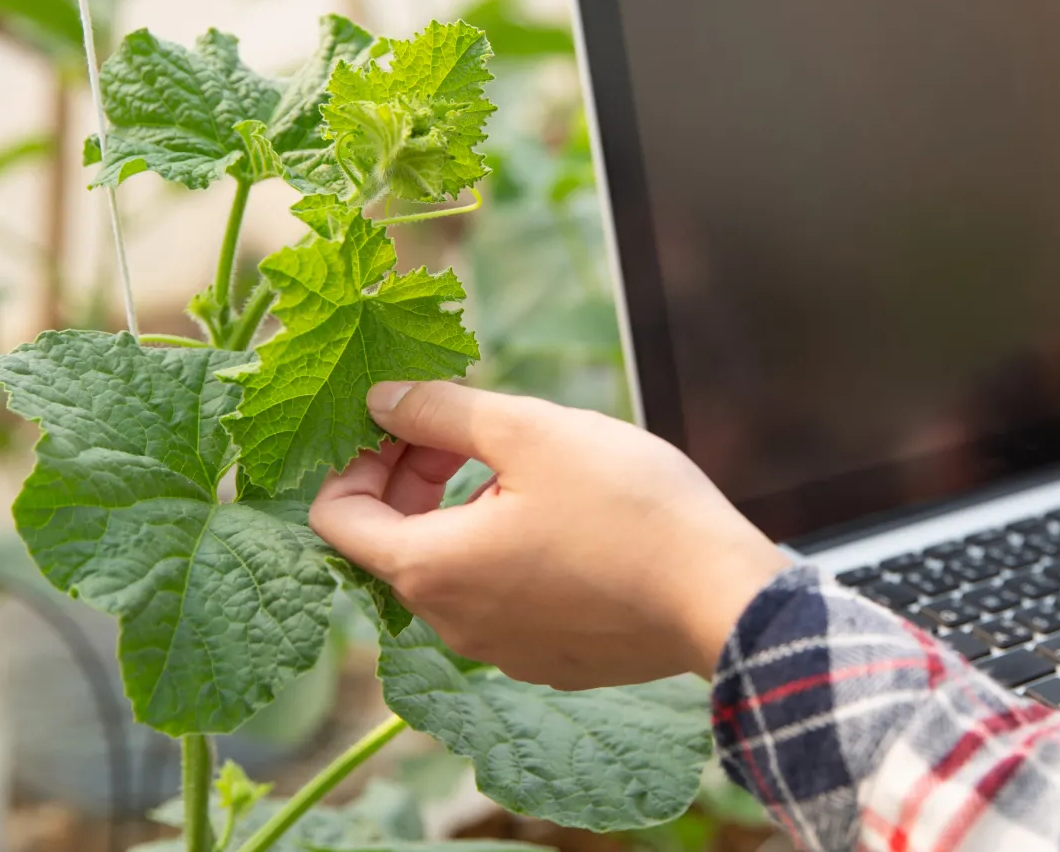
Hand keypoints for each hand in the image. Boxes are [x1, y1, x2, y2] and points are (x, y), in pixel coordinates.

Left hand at [309, 381, 793, 689]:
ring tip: (529, 469)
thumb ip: (441, 411)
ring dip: (464, 513)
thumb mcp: (529, 431)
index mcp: (429, 568)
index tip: (408, 420)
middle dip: (413, 477)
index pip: (337, 516)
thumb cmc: (627, 509)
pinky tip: (567, 519)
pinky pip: (500, 601)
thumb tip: (380, 400)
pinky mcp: (548, 660)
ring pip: (451, 572)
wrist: (722, 598)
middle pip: (392, 543)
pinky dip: (508, 554)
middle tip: (466, 431)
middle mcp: (450, 624)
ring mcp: (500, 651)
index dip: (358, 455)